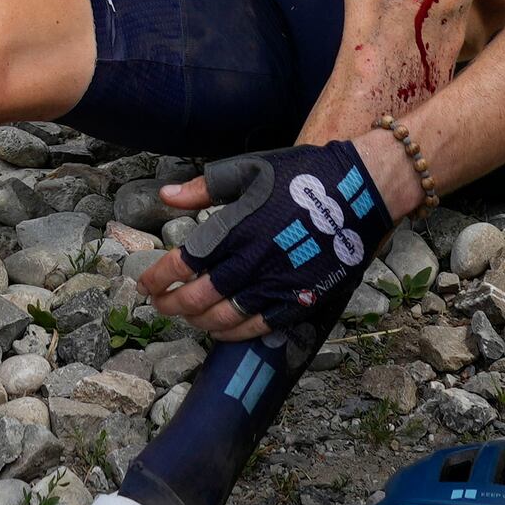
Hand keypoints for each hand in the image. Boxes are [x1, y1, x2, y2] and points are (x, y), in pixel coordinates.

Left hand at [141, 139, 391, 342]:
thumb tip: (165, 197)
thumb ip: (204, 188)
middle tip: (159, 306)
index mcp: (235, 227)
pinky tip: (222, 329)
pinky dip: (235, 333)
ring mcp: (277, 284)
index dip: (158, 279)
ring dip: (199, 322)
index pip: (183, 263)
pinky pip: (260, 327)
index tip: (145, 286)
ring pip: (226, 318)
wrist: (359, 191)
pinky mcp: (301, 299)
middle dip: (172, 305)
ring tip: (188, 317)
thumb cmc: (301, 176)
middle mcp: (253, 260)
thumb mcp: (249, 170)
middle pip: (198, 297)